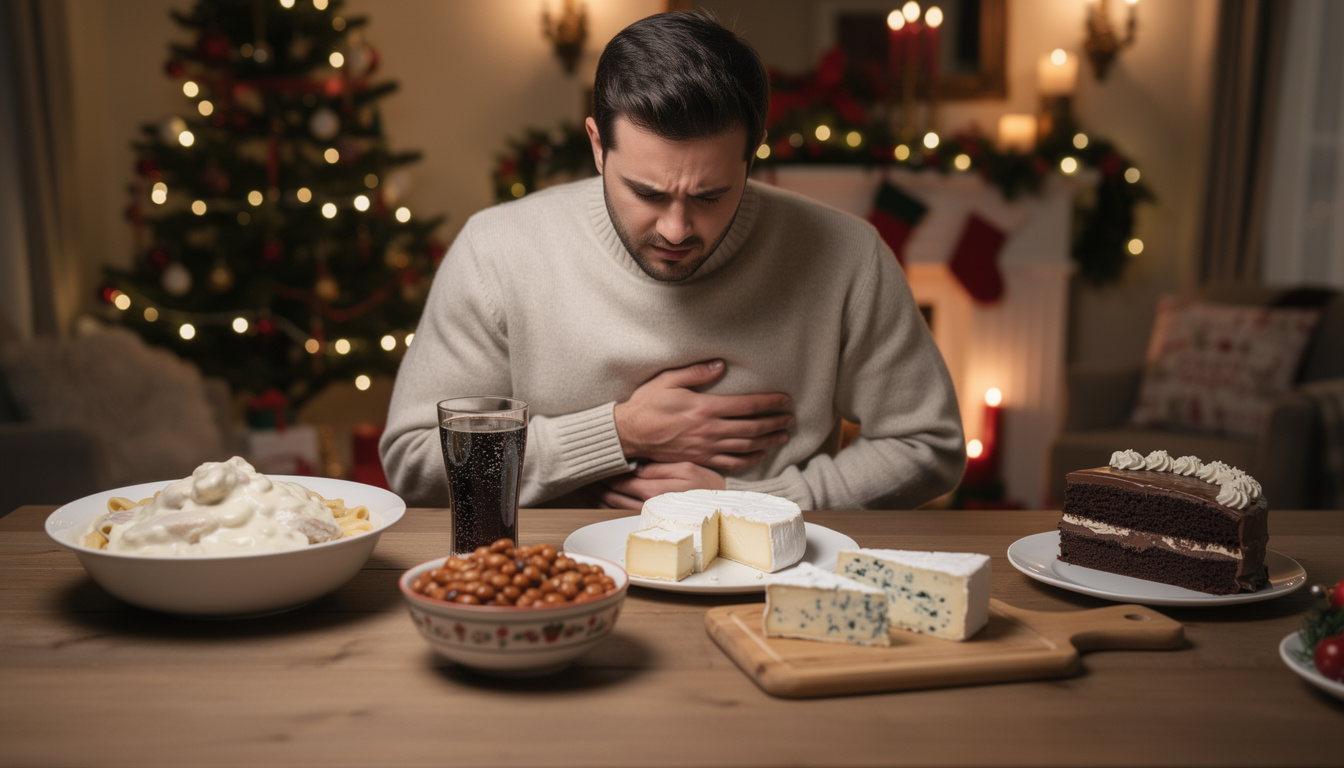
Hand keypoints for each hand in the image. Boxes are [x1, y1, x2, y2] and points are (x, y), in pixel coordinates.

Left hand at [582, 462, 726, 509]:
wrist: (720, 507)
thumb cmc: (706, 485)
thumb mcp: (686, 468)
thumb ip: (658, 467)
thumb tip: (634, 465)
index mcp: (653, 490)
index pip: (619, 479)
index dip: (603, 470)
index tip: (591, 460)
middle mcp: (645, 506)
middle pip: (610, 494)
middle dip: (594, 484)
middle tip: (580, 473)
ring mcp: (645, 516)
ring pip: (611, 506)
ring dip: (595, 496)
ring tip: (584, 486)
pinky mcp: (647, 521)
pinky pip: (618, 514)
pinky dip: (604, 506)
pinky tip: (598, 499)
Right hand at [614, 359, 792, 469]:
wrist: (630, 434)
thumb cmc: (647, 404)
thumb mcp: (668, 380)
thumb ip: (697, 372)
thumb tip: (721, 365)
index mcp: (704, 407)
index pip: (746, 405)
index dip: (769, 403)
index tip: (784, 400)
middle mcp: (709, 429)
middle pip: (752, 427)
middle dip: (774, 423)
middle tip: (790, 419)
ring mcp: (706, 447)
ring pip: (745, 446)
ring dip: (767, 441)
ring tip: (783, 435)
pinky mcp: (700, 459)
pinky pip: (730, 462)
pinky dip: (748, 459)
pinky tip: (760, 454)